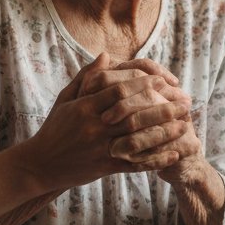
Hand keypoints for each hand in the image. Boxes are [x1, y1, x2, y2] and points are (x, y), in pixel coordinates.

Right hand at [28, 54, 190, 188]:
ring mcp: (101, 149)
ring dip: (164, 133)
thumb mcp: (65, 98)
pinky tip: (174, 154)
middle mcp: (94, 127)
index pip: (119, 91)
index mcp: (84, 107)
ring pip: (138, 141)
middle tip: (184, 101)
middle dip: (163, 108)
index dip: (143, 84)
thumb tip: (107, 56)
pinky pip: (135, 164)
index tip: (163, 80)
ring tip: (185, 125)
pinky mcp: (105, 168)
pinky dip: (156, 160)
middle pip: (134, 115)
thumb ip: (87, 77)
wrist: (40, 165)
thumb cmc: (55, 128)